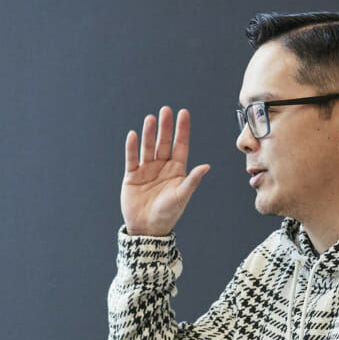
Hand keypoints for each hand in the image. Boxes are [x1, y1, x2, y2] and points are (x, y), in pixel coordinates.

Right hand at [121, 105, 211, 237]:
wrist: (147, 229)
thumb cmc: (168, 214)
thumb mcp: (182, 197)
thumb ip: (192, 180)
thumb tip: (206, 166)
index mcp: (177, 170)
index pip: (180, 145)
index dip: (182, 130)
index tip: (183, 113)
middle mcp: (162, 167)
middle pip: (164, 143)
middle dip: (165, 127)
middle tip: (166, 110)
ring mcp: (146, 170)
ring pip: (148, 147)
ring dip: (149, 133)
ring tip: (150, 119)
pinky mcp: (132, 176)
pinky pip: (132, 158)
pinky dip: (132, 147)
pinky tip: (133, 135)